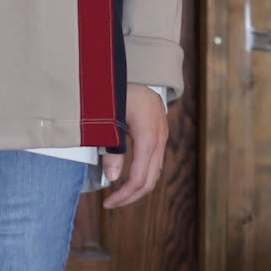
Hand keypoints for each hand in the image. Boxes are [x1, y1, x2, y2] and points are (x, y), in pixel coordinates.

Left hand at [101, 83, 167, 208]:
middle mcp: (160, 140)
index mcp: (148, 138)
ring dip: (137, 187)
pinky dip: (142, 173)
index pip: (139, 179)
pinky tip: (128, 175)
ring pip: (155, 172)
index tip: (108, 202)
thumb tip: (113, 178)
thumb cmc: (120, 89)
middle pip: (150, 181)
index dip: (124, 195)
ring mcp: (163, 136)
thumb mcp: (111, 119)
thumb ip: (112, 149)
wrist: (138, 68)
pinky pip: (155, 161)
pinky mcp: (160, 133)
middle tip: (110, 203)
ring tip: (117, 193)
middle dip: (130, 196)